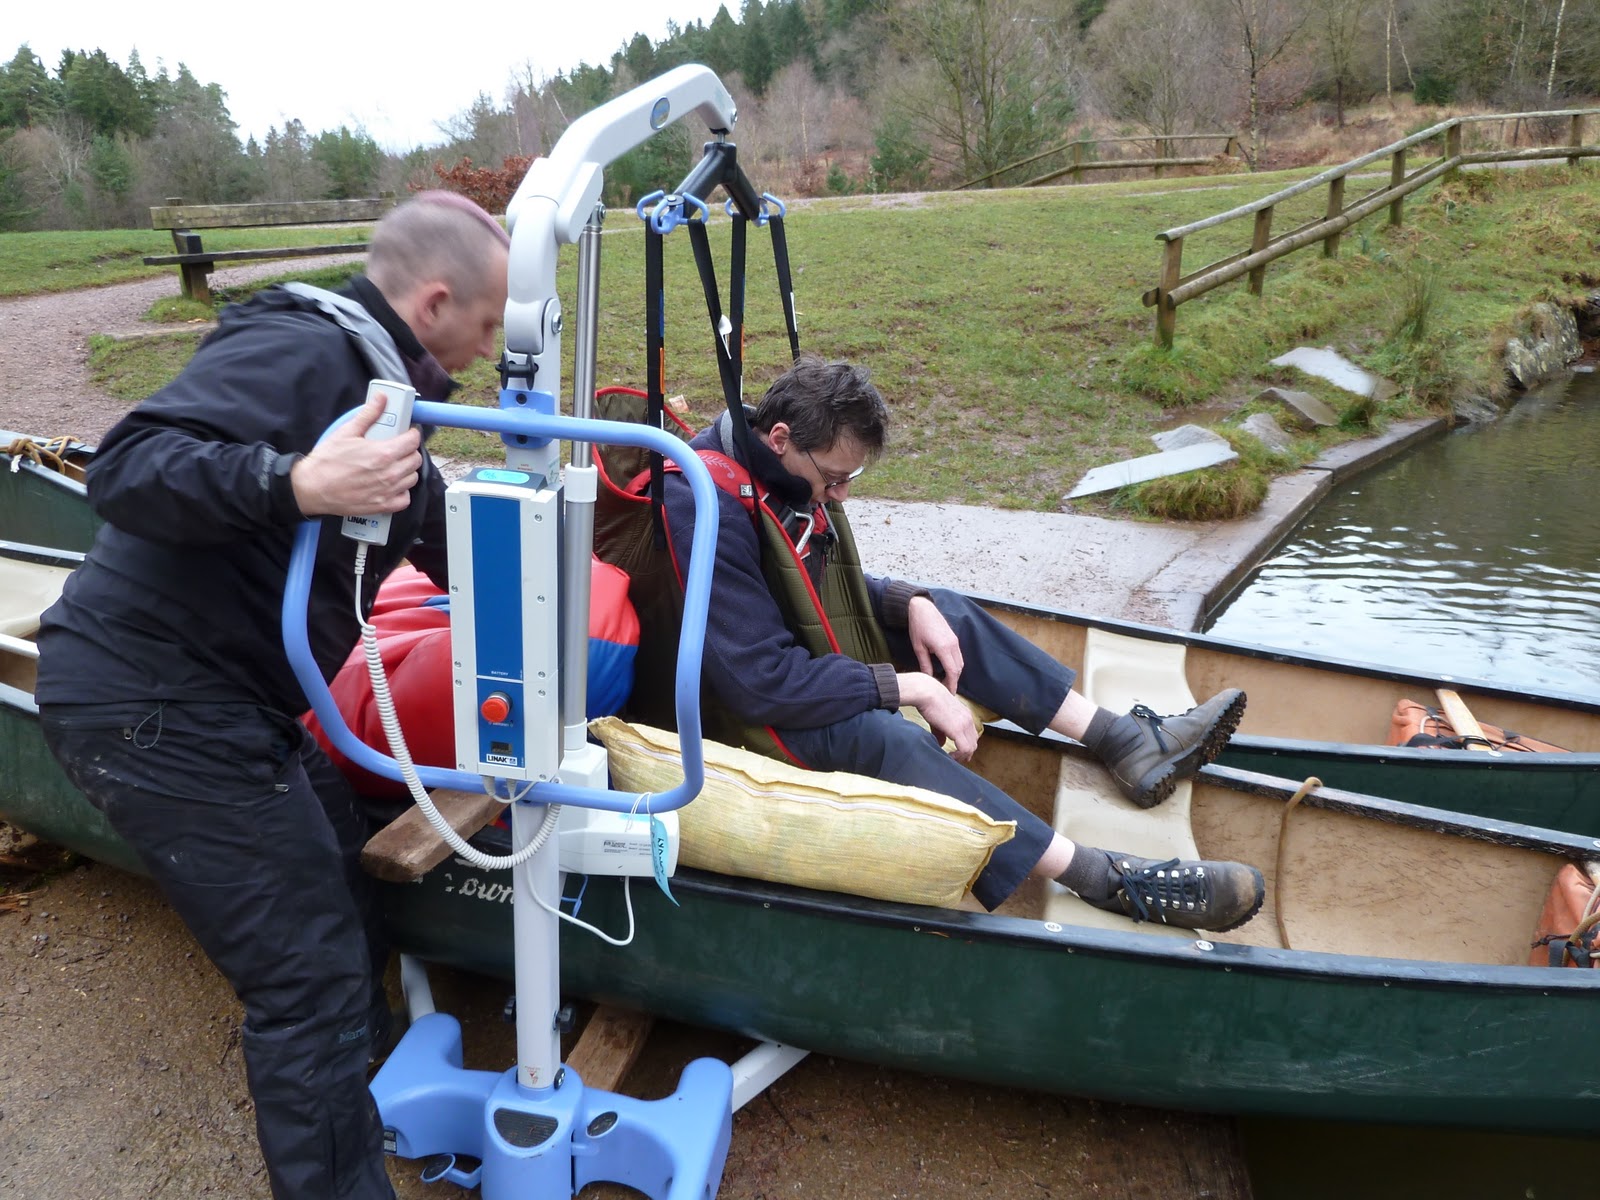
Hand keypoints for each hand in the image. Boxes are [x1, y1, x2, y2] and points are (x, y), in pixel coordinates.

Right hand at [290, 391, 422, 517]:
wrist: (311, 487)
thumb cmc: (327, 461)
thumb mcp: (347, 432)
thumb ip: (368, 414)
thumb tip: (381, 398)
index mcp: (384, 453)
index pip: (413, 441)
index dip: (412, 434)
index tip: (407, 433)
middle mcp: (390, 473)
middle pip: (415, 459)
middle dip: (409, 451)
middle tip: (398, 447)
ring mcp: (387, 491)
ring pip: (412, 478)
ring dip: (406, 470)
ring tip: (393, 465)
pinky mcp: (382, 506)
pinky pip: (404, 499)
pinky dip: (402, 491)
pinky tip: (392, 485)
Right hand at [897, 671, 978, 761]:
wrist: (927, 693)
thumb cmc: (929, 701)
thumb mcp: (938, 718)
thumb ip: (941, 732)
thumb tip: (941, 743)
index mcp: (965, 714)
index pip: (972, 734)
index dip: (967, 746)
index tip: (959, 753)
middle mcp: (968, 719)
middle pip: (974, 742)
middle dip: (966, 753)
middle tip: (957, 759)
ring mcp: (965, 725)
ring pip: (971, 747)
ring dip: (962, 756)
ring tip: (951, 758)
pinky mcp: (958, 730)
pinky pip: (965, 749)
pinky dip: (958, 756)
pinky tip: (949, 756)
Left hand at [907, 595, 962, 695]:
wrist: (922, 608)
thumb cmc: (918, 626)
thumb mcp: (918, 647)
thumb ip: (925, 664)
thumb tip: (929, 678)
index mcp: (944, 648)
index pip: (952, 671)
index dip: (951, 684)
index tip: (949, 693)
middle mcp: (953, 645)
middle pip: (959, 668)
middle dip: (954, 680)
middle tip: (946, 690)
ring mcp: (955, 641)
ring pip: (960, 662)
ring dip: (955, 672)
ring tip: (946, 681)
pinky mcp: (954, 638)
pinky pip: (958, 655)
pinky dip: (955, 664)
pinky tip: (947, 669)